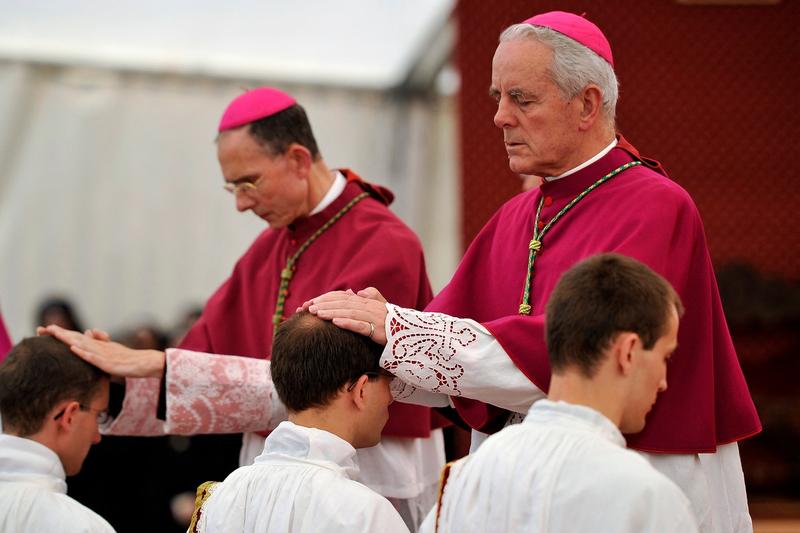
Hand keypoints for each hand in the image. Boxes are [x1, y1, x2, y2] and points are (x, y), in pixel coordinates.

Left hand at [42, 325, 165, 377]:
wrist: (145, 363)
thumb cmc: (128, 358)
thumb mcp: (112, 348)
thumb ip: (100, 340)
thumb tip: (89, 330)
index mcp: (98, 344)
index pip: (76, 336)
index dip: (61, 333)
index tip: (44, 330)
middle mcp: (99, 347)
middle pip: (76, 338)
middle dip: (58, 333)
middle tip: (41, 329)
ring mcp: (103, 354)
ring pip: (83, 345)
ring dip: (68, 340)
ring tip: (54, 334)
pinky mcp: (109, 363)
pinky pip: (94, 358)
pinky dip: (84, 353)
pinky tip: (74, 349)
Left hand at [304, 288, 388, 344]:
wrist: (414, 335)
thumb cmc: (396, 323)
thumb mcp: (383, 308)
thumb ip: (373, 297)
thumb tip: (358, 291)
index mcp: (368, 302)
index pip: (342, 297)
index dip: (324, 299)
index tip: (308, 304)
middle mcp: (370, 307)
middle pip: (342, 303)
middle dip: (323, 304)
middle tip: (306, 308)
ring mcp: (375, 318)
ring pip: (349, 312)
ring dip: (331, 312)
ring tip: (316, 313)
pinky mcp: (380, 331)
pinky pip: (361, 326)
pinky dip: (348, 322)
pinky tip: (335, 322)